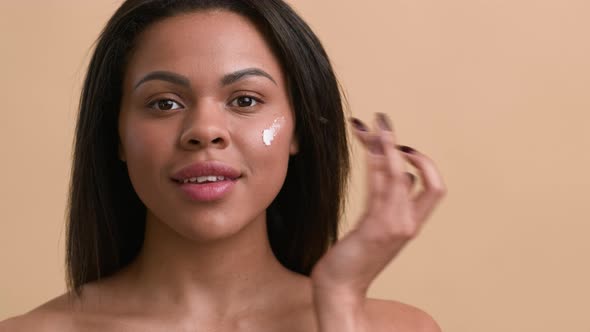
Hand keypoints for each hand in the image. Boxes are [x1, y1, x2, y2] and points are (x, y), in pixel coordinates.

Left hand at [310, 113, 445, 330]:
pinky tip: (371, 145)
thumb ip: (386, 199)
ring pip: (401, 176)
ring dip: (388, 145)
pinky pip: (384, 187)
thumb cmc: (352, 258)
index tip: (400, 146)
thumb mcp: (373, 225)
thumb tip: (400, 173)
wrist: (340, 288)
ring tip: (374, 123)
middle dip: (406, 147)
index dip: (422, 163)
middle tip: (383, 121)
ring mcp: (396, 226)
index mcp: (410, 222)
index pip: (433, 186)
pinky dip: (380, 162)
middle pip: (423, 177)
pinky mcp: (377, 228)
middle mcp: (409, 223)